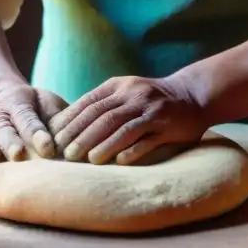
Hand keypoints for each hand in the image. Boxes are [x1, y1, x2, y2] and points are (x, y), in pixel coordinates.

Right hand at [0, 81, 67, 162]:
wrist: (4, 98)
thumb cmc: (37, 106)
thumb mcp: (48, 102)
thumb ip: (58, 117)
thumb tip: (80, 138)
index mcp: (18, 101)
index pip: (28, 118)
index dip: (37, 133)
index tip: (48, 149)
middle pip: (5, 130)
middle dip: (12, 143)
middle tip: (19, 155)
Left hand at [47, 76, 207, 165]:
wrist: (192, 95)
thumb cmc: (151, 100)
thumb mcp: (126, 92)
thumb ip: (102, 104)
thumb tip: (67, 125)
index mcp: (119, 86)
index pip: (90, 102)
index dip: (71, 120)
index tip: (55, 137)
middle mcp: (134, 95)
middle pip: (103, 115)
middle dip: (82, 135)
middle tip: (66, 153)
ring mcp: (152, 110)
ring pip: (123, 127)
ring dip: (103, 144)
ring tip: (88, 160)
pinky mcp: (168, 125)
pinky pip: (147, 138)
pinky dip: (133, 149)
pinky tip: (120, 161)